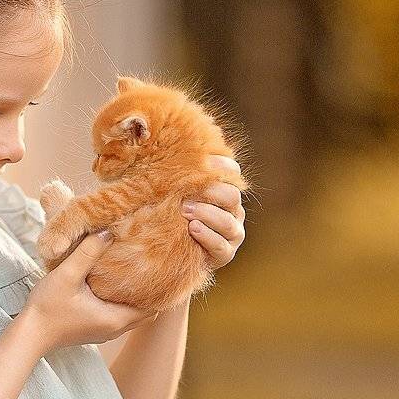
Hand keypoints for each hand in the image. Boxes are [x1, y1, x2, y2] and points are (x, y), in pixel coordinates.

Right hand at [20, 231, 158, 353]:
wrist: (28, 334)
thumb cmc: (47, 307)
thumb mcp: (68, 274)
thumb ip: (88, 252)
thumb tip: (108, 231)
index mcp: (116, 319)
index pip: (153, 307)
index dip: (161, 289)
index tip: (164, 268)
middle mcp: (115, 329)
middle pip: (146, 311)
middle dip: (152, 291)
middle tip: (155, 266)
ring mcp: (105, 331)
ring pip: (132, 313)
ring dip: (136, 296)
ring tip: (138, 271)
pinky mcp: (94, 328)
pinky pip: (119, 314)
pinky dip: (123, 301)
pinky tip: (117, 283)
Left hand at [180, 155, 245, 269]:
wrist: (169, 252)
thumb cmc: (172, 214)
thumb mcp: (173, 193)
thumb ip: (177, 177)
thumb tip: (165, 143)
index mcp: (224, 191)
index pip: (233, 173)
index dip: (223, 166)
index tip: (205, 162)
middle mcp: (233, 211)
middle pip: (232, 196)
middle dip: (210, 193)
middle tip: (186, 194)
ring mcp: (232, 234)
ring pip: (228, 222)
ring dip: (207, 214)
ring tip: (185, 211)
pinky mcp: (225, 254)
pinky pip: (221, 246)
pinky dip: (207, 236)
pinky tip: (192, 228)